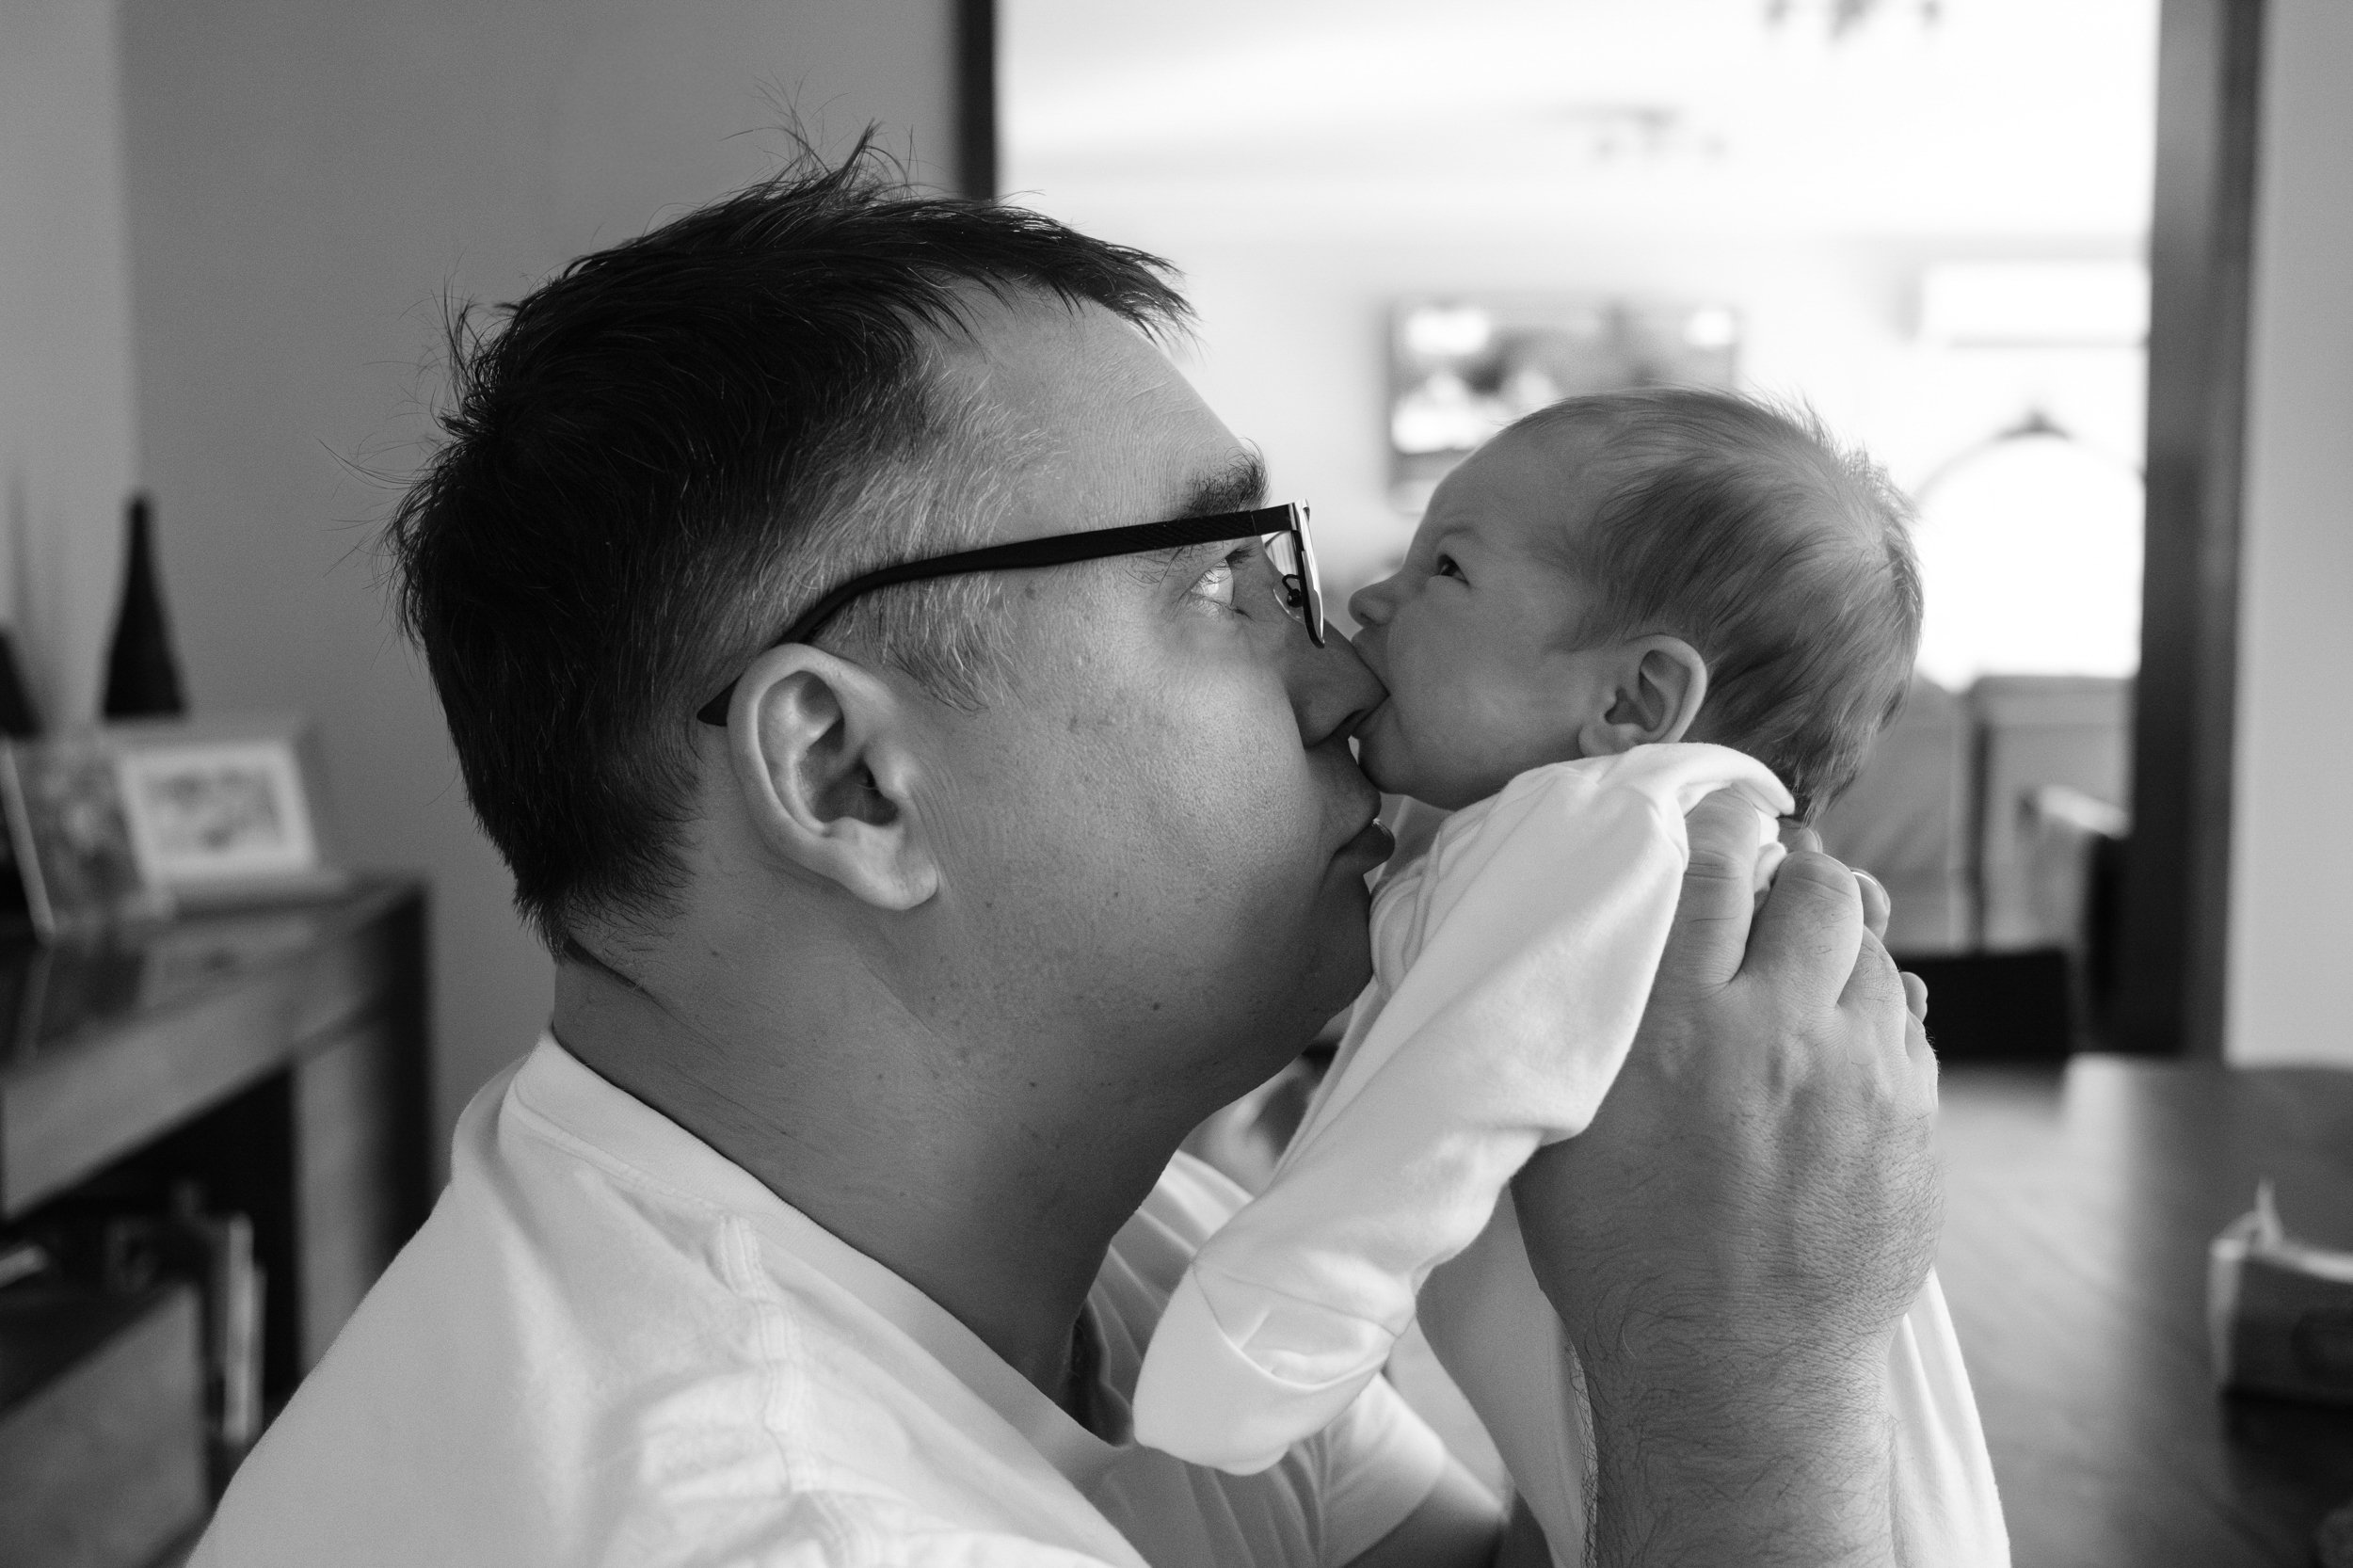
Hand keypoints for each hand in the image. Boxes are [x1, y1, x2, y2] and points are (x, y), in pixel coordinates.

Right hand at [1512, 794, 1941, 1565]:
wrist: (1734, 1375)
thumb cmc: (1625, 1261)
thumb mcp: (1560, 1132)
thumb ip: (1580, 1027)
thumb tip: (1577, 944)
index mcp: (1678, 1022)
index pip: (1715, 866)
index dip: (1721, 824)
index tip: (1721, 817)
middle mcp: (1780, 1031)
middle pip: (1820, 890)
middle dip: (1797, 877)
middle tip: (1770, 892)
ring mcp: (1863, 1077)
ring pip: (1875, 952)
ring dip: (1838, 947)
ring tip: (1802, 973)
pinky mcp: (1915, 1124)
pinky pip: (1909, 1027)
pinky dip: (1874, 1016)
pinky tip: (1835, 1044)